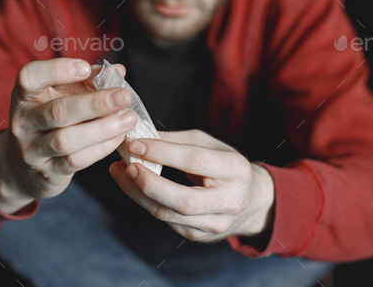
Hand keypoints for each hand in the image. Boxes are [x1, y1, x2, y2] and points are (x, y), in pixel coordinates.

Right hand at [0, 58, 136, 213]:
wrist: (24, 169)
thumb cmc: (52, 122)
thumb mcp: (65, 97)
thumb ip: (89, 81)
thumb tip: (118, 70)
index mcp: (25, 96)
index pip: (29, 77)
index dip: (56, 70)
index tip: (84, 67)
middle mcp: (23, 122)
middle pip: (57, 112)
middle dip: (94, 104)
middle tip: (124, 96)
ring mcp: (32, 150)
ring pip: (66, 140)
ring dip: (103, 128)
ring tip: (129, 118)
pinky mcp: (47, 173)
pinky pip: (76, 160)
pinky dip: (101, 148)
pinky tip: (120, 136)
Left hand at [109, 129, 274, 242]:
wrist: (252, 201)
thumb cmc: (227, 166)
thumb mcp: (210, 146)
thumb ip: (178, 141)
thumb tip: (141, 137)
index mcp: (236, 170)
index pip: (194, 161)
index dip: (162, 152)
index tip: (135, 144)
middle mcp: (230, 201)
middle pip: (182, 199)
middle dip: (149, 183)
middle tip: (127, 166)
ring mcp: (215, 224)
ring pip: (168, 214)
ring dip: (138, 194)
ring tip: (121, 172)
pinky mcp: (200, 236)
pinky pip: (166, 220)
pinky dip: (145, 202)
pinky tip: (133, 187)